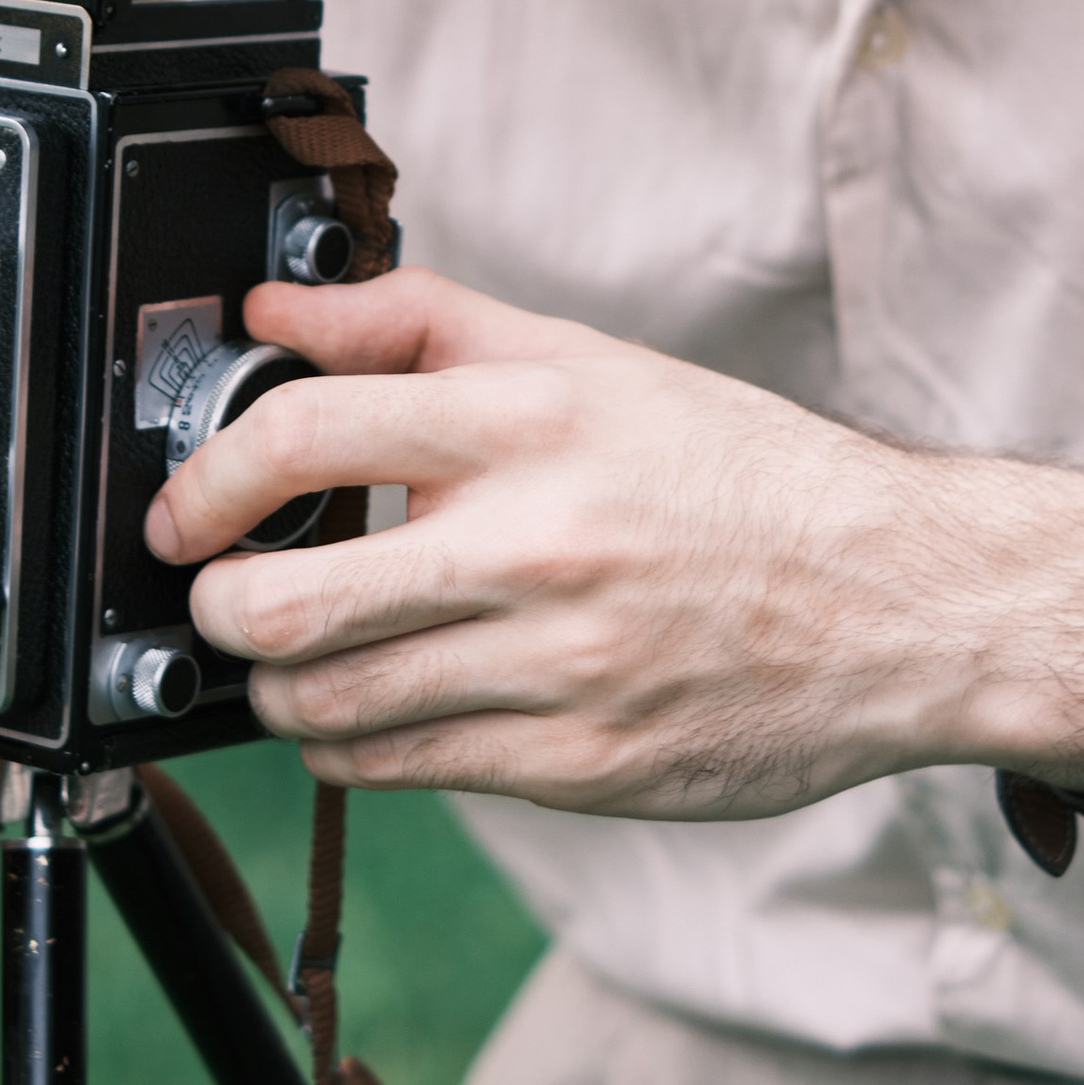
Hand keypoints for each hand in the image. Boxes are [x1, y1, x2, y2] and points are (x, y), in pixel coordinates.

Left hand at [145, 270, 1083, 816]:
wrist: (901, 601)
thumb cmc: (738, 476)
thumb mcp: (587, 362)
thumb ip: (421, 326)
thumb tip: (275, 312)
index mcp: (531, 424)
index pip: (307, 433)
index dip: (208, 477)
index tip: (182, 508)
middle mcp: (536, 545)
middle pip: (286, 602)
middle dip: (215, 608)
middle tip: (214, 596)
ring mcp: (557, 667)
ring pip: (329, 706)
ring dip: (274, 689)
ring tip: (288, 660)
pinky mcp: (579, 764)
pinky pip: (403, 771)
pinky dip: (350, 748)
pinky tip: (365, 714)